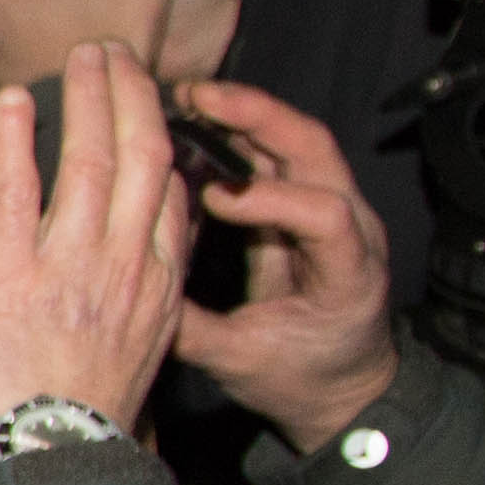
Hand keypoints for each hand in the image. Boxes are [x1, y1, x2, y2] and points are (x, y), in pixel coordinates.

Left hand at [0, 43, 193, 458]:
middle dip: (131, 99)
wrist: (51, 463)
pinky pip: (14, 191)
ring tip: (79, 58)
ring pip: (89, 162)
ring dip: (84, 101)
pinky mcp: (9, 275)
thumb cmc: (82, 419)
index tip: (153, 101)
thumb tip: (159, 246)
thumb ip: (149, 292)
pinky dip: (13, 141)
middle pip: (141, 161)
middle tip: (117, 55)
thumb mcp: (142, 351)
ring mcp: (69, 267)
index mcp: (156, 287)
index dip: (162, 138)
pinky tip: (12, 103)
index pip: (171, 195)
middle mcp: (122, 266)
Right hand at [172, 76, 403, 449]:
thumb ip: (192, 329)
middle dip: (258, 117)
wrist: (343, 386)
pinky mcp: (307, 205)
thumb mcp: (244, 364)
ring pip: (299, 142)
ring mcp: (335, 209)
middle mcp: (354, 228)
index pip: (324, 215)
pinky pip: (278, 156)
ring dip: (244, 114)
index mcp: (349, 273)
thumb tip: (130, 296)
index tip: (213, 197)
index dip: (270, 199)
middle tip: (197, 99)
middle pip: (317, 152)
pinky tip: (195, 123)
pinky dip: (238, 133)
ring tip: (186, 99)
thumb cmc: (303, 378)